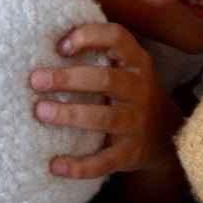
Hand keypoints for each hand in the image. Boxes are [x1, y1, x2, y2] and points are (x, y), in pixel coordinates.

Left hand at [29, 23, 181, 179]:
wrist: (166, 135)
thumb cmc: (129, 93)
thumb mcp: (125, 67)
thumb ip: (98, 51)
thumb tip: (47, 38)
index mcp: (136, 62)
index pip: (117, 38)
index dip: (88, 37)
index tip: (60, 47)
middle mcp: (139, 90)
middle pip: (105, 80)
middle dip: (68, 79)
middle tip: (36, 81)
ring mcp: (136, 123)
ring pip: (105, 118)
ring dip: (71, 115)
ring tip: (41, 112)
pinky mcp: (130, 153)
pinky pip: (105, 161)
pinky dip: (80, 166)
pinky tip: (55, 165)